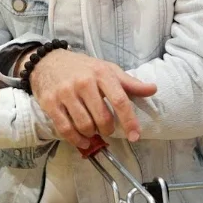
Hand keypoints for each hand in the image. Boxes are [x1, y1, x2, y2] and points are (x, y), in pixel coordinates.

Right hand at [29, 49, 157, 147]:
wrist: (48, 62)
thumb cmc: (82, 68)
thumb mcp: (107, 69)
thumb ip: (129, 83)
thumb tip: (153, 89)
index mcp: (101, 73)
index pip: (120, 100)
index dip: (129, 121)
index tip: (135, 136)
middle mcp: (83, 82)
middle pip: (102, 117)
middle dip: (107, 129)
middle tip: (106, 129)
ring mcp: (65, 93)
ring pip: (84, 125)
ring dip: (92, 135)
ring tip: (93, 132)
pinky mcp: (50, 103)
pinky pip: (65, 128)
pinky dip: (76, 139)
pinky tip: (82, 140)